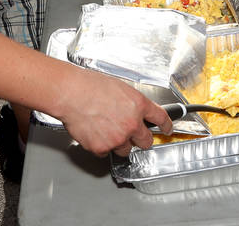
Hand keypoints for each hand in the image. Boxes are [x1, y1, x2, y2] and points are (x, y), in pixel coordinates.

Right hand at [56, 68, 171, 155]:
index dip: (167, 126)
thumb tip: (135, 112)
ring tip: (106, 130)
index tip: (167, 130)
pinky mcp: (102, 148)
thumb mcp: (119, 87)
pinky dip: (101, 146)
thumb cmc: (90, 86)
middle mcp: (131, 124)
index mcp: (138, 105)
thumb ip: (131, 103)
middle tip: (132, 135)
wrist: (71, 94)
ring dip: (119, 143)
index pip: (161, 118)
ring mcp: (117, 138)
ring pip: (125, 150)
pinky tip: (94, 133)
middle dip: (141, 140)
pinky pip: (106, 152)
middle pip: (146, 141)